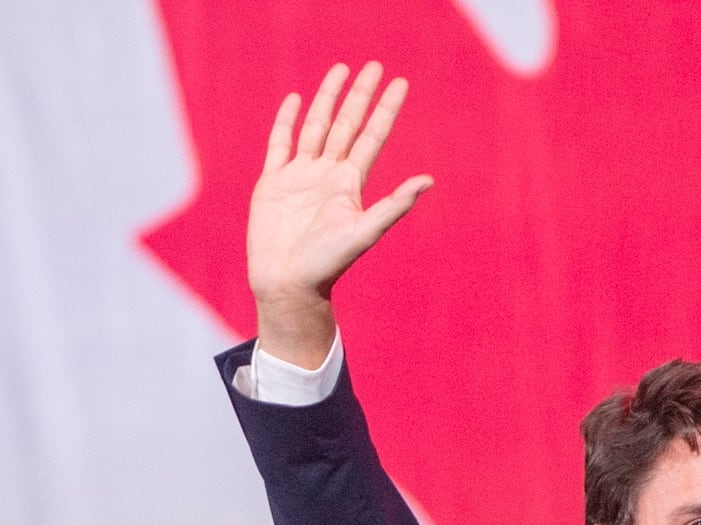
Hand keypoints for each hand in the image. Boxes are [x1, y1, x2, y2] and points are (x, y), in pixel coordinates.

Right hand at [248, 62, 432, 366]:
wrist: (288, 283)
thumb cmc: (328, 264)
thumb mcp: (365, 233)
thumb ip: (394, 206)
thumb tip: (428, 180)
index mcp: (350, 184)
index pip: (372, 136)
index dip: (385, 110)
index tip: (399, 83)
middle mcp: (327, 175)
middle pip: (346, 124)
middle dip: (360, 95)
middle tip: (374, 65)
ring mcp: (299, 176)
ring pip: (315, 127)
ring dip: (326, 99)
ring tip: (340, 71)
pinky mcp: (272, 182)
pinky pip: (280, 144)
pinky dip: (287, 120)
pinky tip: (296, 100)